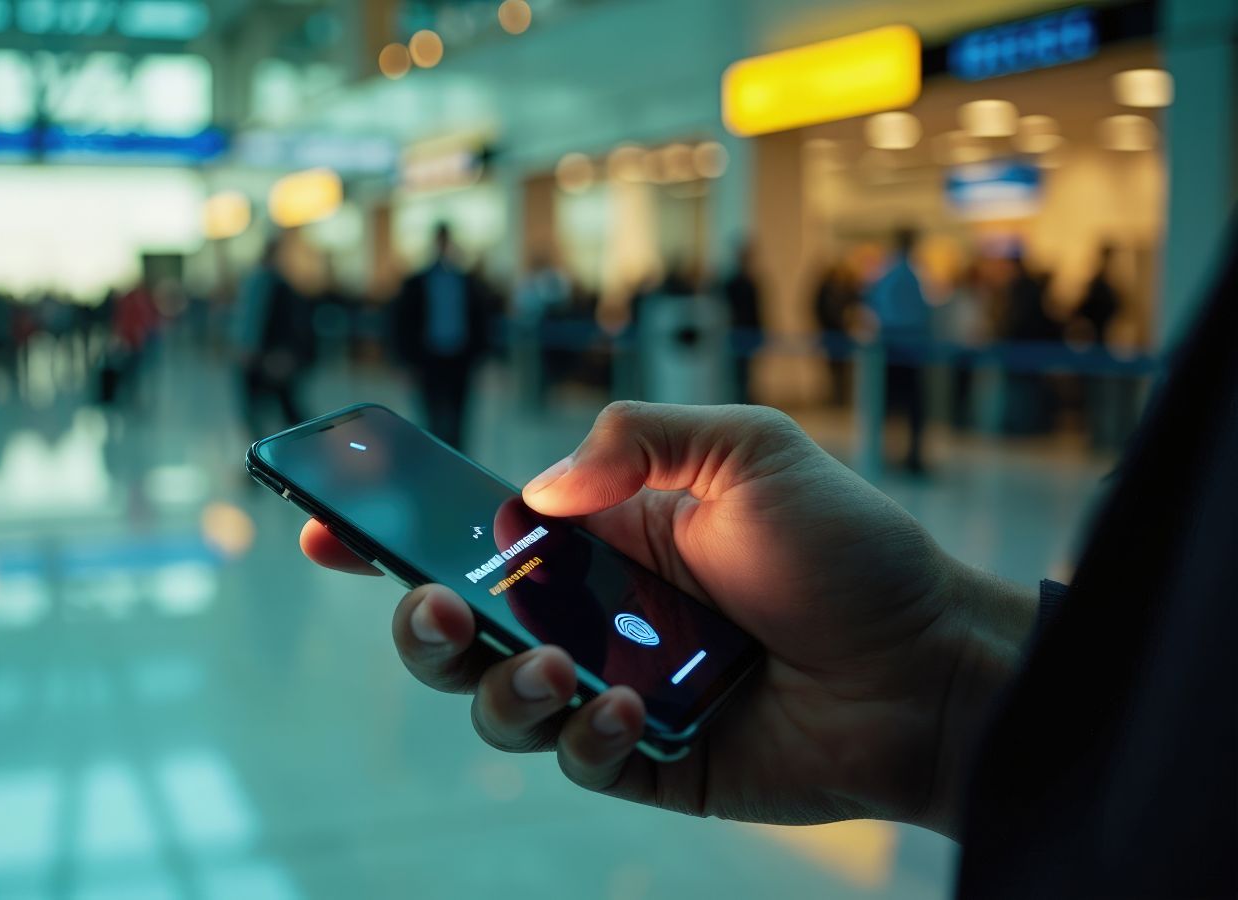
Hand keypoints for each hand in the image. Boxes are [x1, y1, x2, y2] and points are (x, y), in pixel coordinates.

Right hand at [301, 402, 1034, 835]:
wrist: (929, 665)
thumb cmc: (847, 550)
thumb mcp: (745, 451)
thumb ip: (635, 439)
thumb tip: (536, 492)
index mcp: (599, 539)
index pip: (473, 535)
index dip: (391, 532)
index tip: (323, 526)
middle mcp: (590, 615)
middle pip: (456, 629)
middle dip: (415, 624)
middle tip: (429, 608)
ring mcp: (611, 690)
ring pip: (495, 702)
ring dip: (498, 686)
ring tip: (552, 666)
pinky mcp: (644, 761)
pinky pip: (572, 759)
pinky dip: (581, 735)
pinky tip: (627, 710)